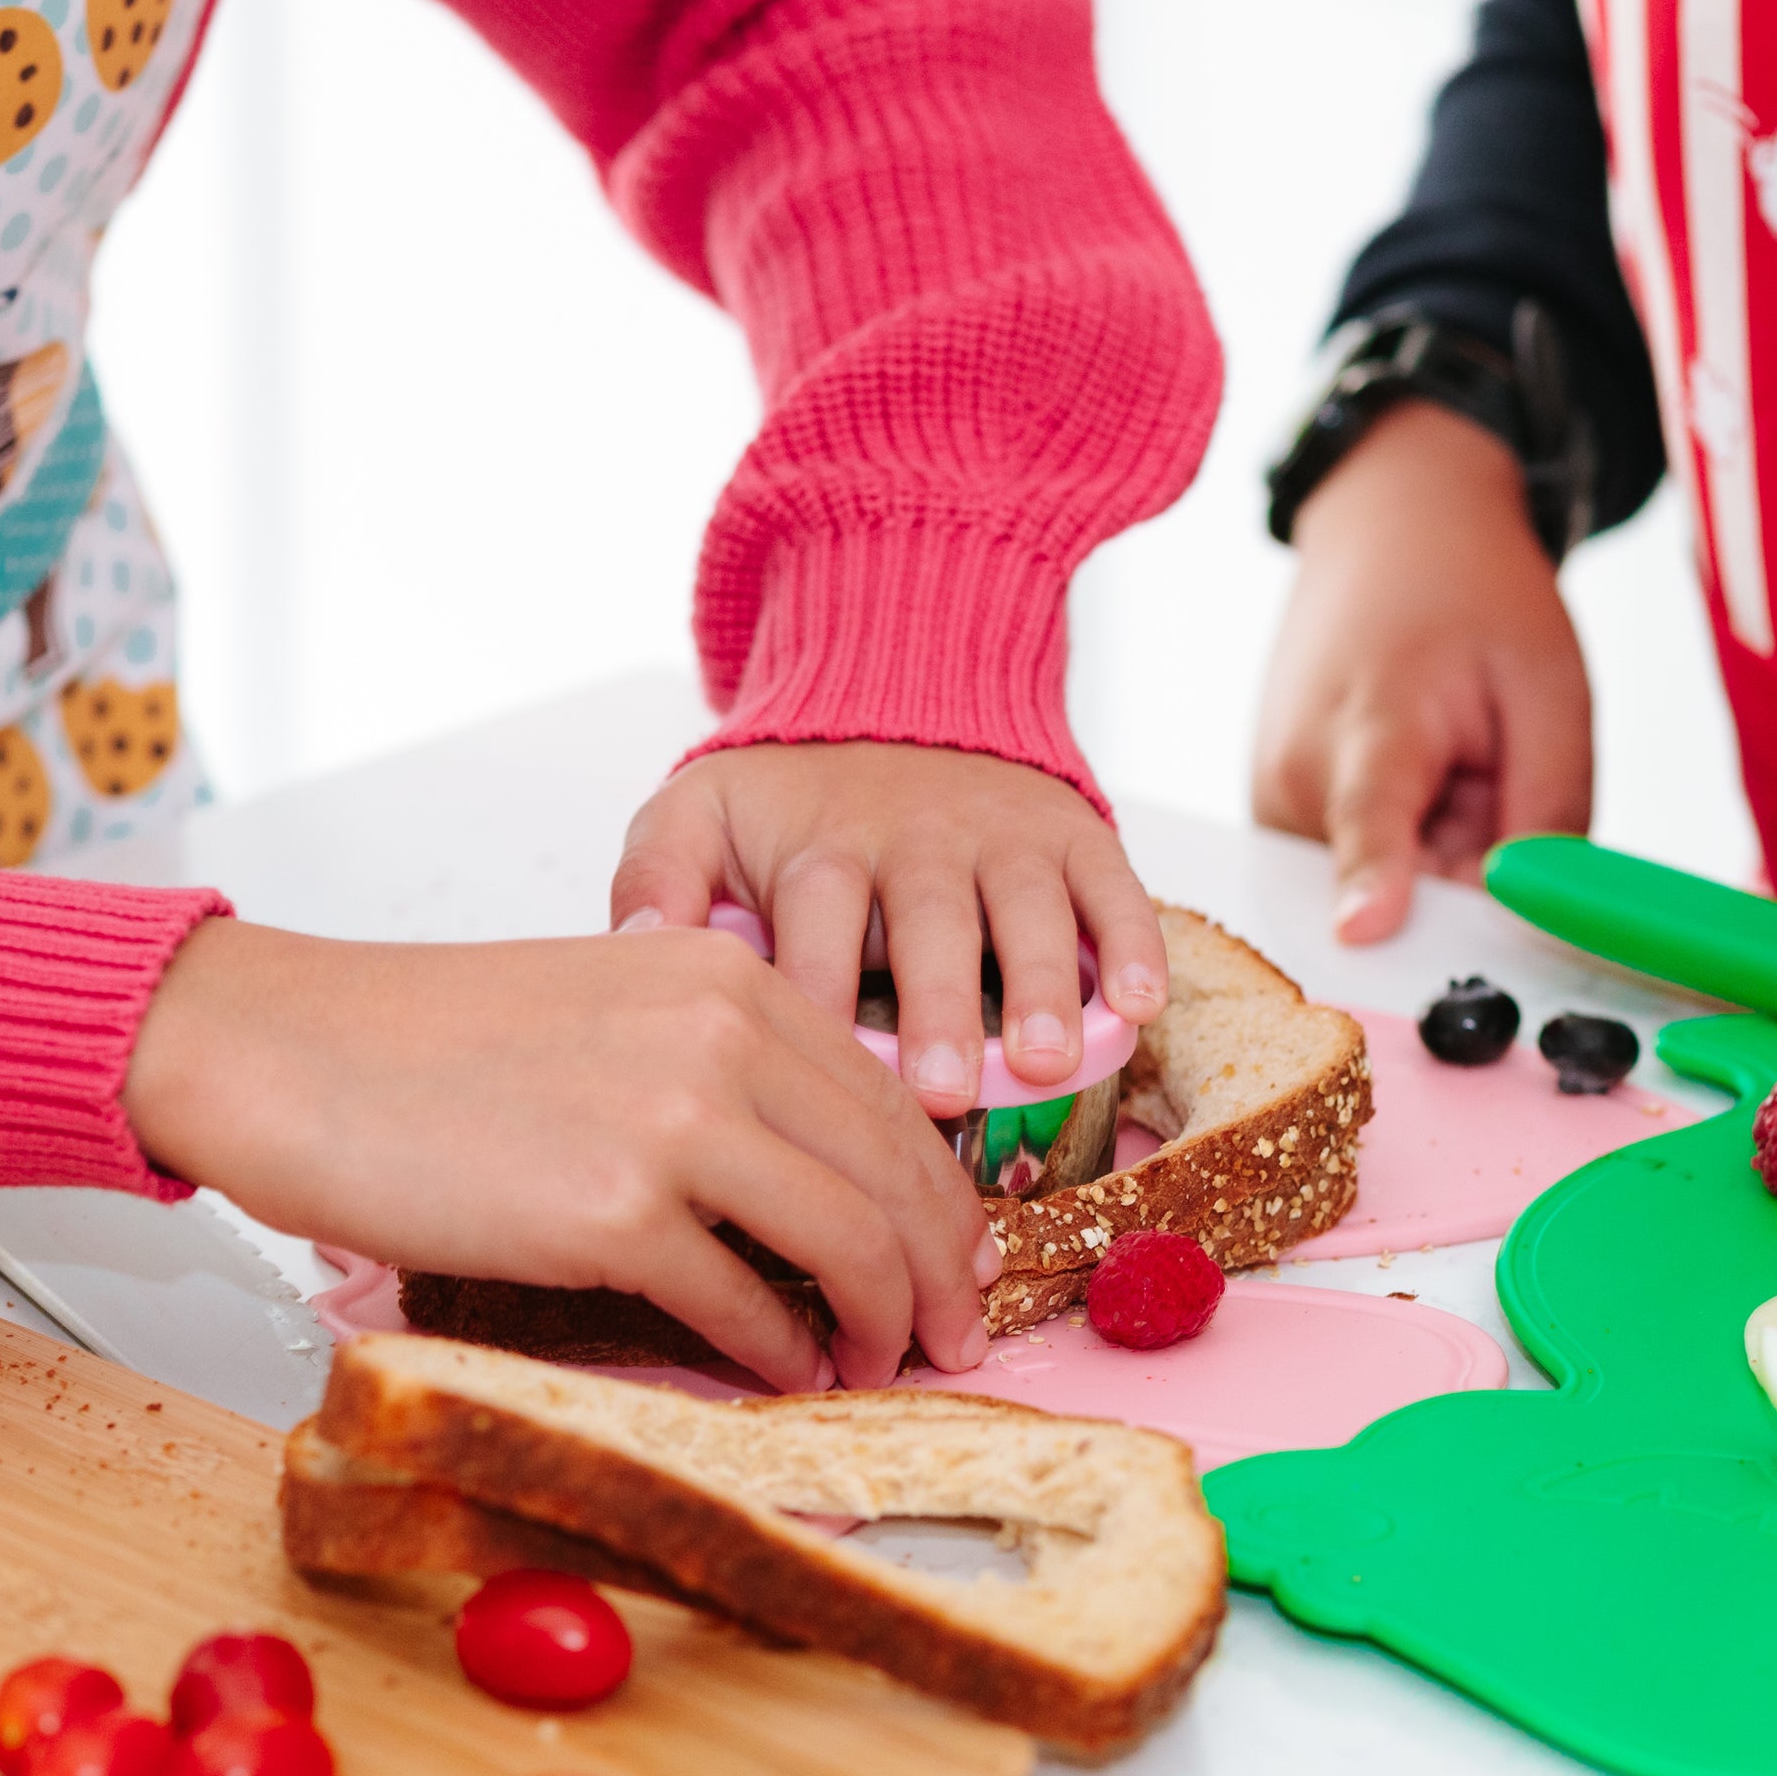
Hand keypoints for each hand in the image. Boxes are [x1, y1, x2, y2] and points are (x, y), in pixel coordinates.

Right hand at [120, 919, 992, 1392]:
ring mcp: (673, 1123)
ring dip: (882, 1321)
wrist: (290, 1053)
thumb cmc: (427, 1044)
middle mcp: (722, 1036)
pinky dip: (782, 1351)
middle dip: (940, 1271)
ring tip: (879, 1364)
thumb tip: (809, 1170)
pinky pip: (744, 1304)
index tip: (957, 1257)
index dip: (941, 1196)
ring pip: (848, 1242)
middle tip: (955, 1334)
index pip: (892, 1100)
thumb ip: (716, 1060)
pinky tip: (786, 1371)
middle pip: (895, 1174)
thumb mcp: (610, 1005)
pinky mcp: (613, 1212)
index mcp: (729, 977)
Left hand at [608, 741, 1166, 1121]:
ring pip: (1027, 911)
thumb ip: (655, 879)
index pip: (816, 929)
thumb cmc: (790, 798)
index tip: (812, 1081)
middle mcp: (914, 837)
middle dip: (938, 1008)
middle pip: (928, 926)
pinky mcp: (1072, 832)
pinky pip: (1113, 886)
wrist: (897, 688)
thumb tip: (636, 953)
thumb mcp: (697, 814)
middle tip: (944, 1087)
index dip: (819, 1003)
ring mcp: (1001, 835)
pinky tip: (1139, 1006)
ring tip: (1044, 1060)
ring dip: (1043, 986)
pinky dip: (1133, 943)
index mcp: (818, 847)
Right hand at [1254, 398, 1589, 943]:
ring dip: (1438, 853)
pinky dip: (1408, 842)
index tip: (1363, 932)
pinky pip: (1365, 868)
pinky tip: (1417, 774)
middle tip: (1488, 779)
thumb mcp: (1552, 690)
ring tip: (1447, 763)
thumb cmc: (1475, 597)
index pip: (1369, 822)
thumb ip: (1549, 812)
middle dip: (1465, 871)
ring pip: (1387, 887)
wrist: (1391, 529)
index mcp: (1370, 722)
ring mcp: (1277, 802)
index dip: (1372, 884)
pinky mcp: (1277, 816)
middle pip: (1400, 891)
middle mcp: (1298, 777)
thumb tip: (1527, 922)